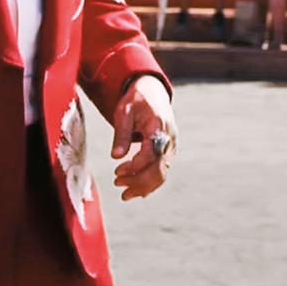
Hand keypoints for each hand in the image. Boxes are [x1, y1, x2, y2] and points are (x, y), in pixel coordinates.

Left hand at [111, 75, 176, 200]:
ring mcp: (171, 145)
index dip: (134, 167)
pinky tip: (138, 190)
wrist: (152, 90)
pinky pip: (162, 170)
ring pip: (162, 173)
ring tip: (125, 194)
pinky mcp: (168, 150)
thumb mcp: (124, 111)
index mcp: (159, 127)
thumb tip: (116, 156)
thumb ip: (121, 134)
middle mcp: (169, 139)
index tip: (117, 171)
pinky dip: (150, 181)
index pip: (150, 155)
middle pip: (159, 169)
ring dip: (144, 186)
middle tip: (118, 186)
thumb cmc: (136, 99)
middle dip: (139, 182)